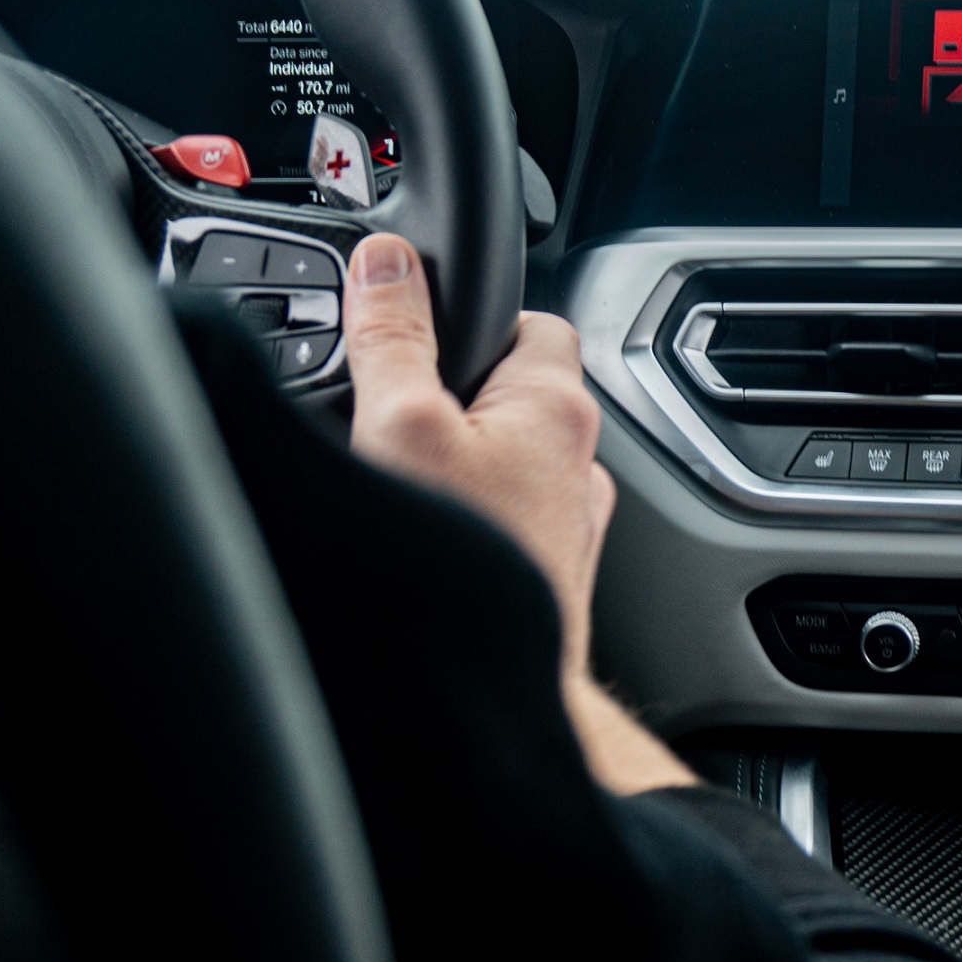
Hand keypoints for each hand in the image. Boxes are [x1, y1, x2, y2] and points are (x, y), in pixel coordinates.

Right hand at [341, 233, 693, 795]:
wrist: (476, 699)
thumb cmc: (456, 569)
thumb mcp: (398, 424)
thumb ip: (394, 336)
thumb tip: (389, 262)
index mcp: (558, 407)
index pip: (530, 318)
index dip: (469, 314)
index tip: (411, 329)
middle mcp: (577, 462)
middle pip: (509, 389)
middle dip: (448, 392)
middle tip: (383, 412)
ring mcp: (563, 523)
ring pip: (502, 458)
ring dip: (450, 459)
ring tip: (392, 479)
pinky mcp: (539, 573)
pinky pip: (497, 516)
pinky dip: (458, 514)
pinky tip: (415, 535)